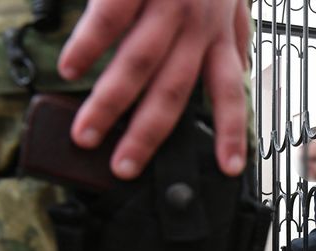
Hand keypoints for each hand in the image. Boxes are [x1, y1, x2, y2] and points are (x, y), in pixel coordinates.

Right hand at [58, 0, 250, 179]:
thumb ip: (236, 32)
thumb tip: (244, 68)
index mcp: (217, 35)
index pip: (229, 92)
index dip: (231, 132)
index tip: (230, 168)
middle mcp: (196, 27)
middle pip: (173, 91)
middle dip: (148, 136)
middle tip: (123, 168)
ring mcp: (166, 5)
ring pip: (139, 65)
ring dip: (110, 105)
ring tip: (85, 134)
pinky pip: (109, 20)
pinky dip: (88, 47)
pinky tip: (71, 70)